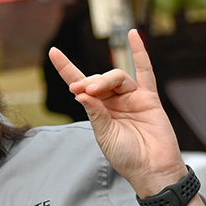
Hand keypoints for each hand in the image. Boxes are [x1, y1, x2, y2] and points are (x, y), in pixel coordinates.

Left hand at [48, 29, 185, 196]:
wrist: (152, 170)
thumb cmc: (127, 157)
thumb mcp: (104, 135)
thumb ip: (95, 113)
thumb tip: (81, 92)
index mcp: (98, 111)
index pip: (80, 84)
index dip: (67, 69)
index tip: (54, 52)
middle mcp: (113, 102)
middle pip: (98, 80)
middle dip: (88, 82)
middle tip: (81, 89)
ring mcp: (131, 98)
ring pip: (117, 77)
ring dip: (105, 79)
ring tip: (94, 89)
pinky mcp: (149, 99)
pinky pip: (146, 72)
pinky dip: (140, 53)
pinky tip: (133, 36)